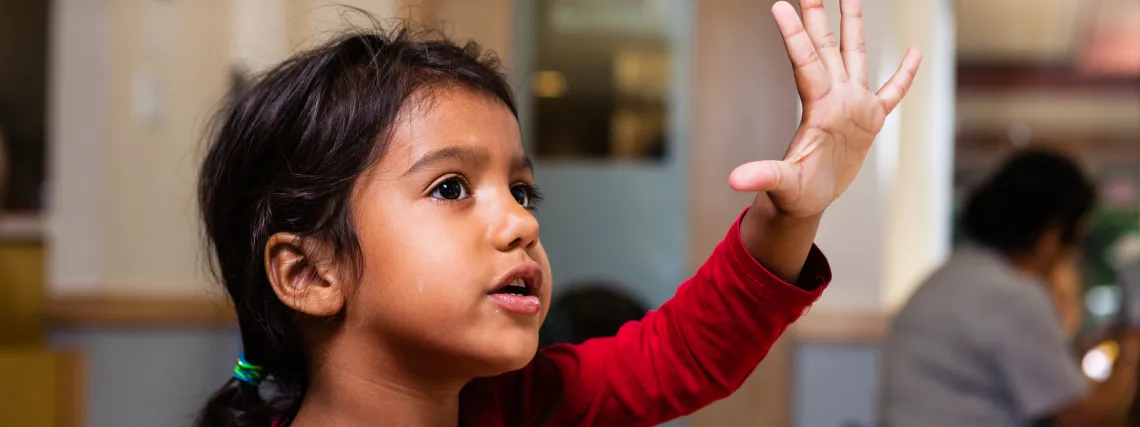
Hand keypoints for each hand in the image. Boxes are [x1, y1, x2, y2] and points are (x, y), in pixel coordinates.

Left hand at [729, 0, 921, 217]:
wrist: (808, 201)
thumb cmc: (793, 193)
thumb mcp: (781, 184)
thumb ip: (763, 176)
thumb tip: (736, 180)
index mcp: (817, 108)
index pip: (805, 62)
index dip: (794, 35)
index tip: (780, 6)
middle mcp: (835, 98)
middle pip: (826, 47)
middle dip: (818, 15)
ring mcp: (854, 106)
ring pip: (855, 56)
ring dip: (853, 26)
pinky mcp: (871, 121)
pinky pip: (893, 91)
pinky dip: (904, 73)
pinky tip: (913, 51)